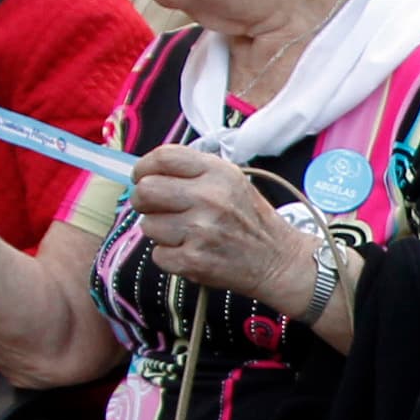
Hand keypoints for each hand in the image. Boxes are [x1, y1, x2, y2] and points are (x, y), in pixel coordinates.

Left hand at [131, 144, 318, 306]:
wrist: (279, 260)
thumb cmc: (250, 219)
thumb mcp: (232, 181)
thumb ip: (193, 172)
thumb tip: (147, 172)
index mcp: (218, 173)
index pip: (163, 157)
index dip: (144, 167)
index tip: (141, 176)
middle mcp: (209, 198)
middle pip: (146, 190)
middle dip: (143, 200)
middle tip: (154, 207)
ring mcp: (201, 231)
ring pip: (148, 225)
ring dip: (159, 231)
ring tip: (184, 233)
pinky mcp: (194, 261)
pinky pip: (157, 255)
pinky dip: (169, 256)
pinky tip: (189, 252)